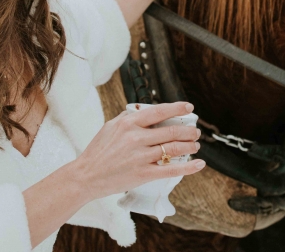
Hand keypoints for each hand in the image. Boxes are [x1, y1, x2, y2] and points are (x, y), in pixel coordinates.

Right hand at [71, 102, 203, 200]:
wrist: (85, 176)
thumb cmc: (97, 151)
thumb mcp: (110, 126)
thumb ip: (128, 117)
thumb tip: (144, 109)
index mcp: (129, 123)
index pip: (159, 111)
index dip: (177, 108)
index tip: (189, 108)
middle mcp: (136, 138)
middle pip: (171, 132)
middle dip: (188, 131)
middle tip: (195, 132)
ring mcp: (140, 157)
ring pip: (173, 149)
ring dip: (189, 146)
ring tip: (195, 146)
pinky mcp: (142, 174)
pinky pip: (170, 170)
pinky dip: (187, 167)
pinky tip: (198, 164)